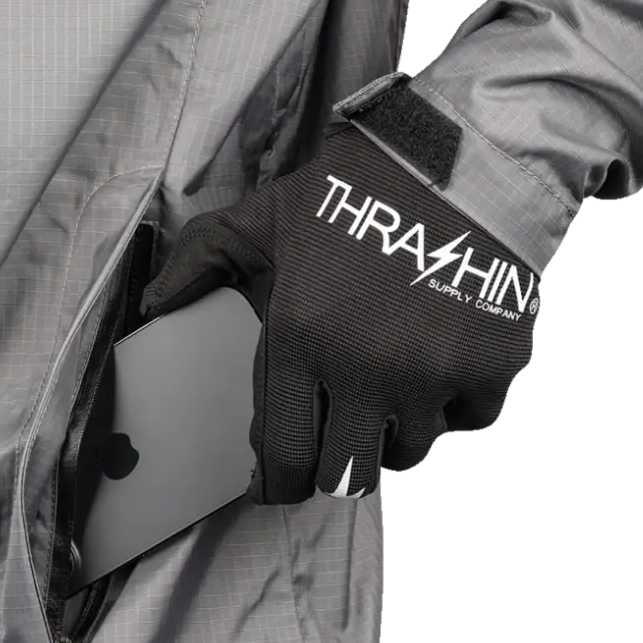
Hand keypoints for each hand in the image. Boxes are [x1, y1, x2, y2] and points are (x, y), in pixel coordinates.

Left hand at [140, 125, 541, 502]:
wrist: (460, 157)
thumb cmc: (353, 191)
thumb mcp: (264, 216)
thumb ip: (201, 259)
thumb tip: (151, 304)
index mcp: (299, 338)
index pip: (284, 454)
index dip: (276, 483)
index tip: (274, 485)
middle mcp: (363, 370)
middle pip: (346, 474)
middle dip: (334, 469)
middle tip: (334, 446)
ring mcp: (432, 374)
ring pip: (408, 456)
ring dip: (393, 441)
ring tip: (387, 405)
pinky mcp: (491, 367)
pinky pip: (470, 422)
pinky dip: (455, 410)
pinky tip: (441, 377)